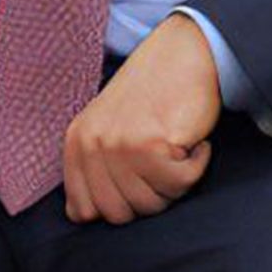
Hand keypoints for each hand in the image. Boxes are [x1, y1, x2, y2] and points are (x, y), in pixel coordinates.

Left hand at [61, 12, 221, 222]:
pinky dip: (197, 166)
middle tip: (163, 164)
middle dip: (150, 197)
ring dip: (175, 183)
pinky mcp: (151, 144)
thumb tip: (83, 217)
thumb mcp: (106, 130)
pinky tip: (192, 142)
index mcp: (75, 145)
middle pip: (120, 214)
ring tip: (175, 148)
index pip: (84, 212)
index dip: (118, 205)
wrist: (182, 55)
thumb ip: (92, 171)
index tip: (137, 180)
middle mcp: (91, 146)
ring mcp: (119, 146)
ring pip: (152, 204)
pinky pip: (180, 184)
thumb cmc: (151, 96)